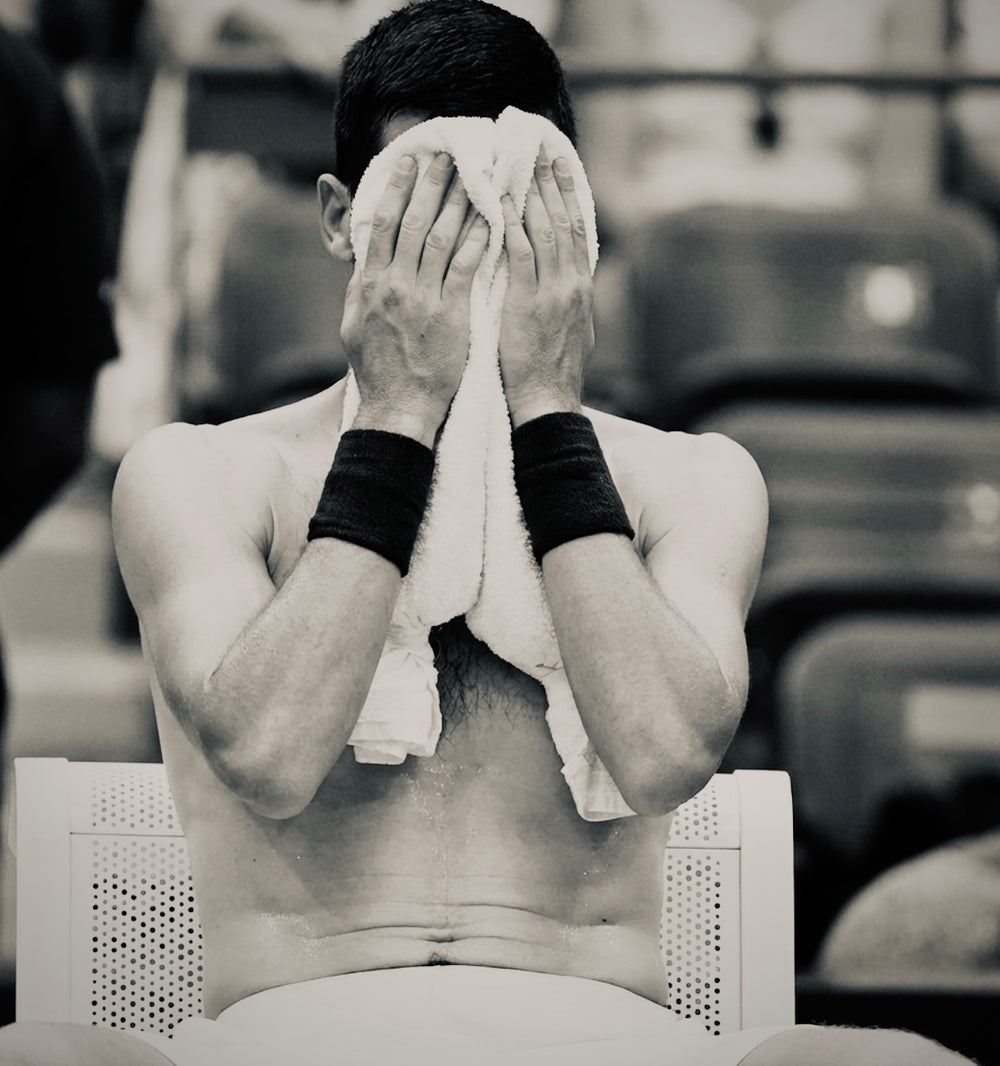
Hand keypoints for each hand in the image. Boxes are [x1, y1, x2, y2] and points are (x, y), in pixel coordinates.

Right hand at [342, 152, 489, 446]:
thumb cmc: (378, 371)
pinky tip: (490, 217)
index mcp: (368, 283)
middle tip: (445, 152)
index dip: (395, 187)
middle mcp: (393, 285)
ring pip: (440, 236)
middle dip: (429, 183)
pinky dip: (477, 239)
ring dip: (457, 201)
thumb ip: (361, 288)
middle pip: (412, 221)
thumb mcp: (354, 324)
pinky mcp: (450, 315)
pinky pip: (465, 267)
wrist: (398, 409)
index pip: (381, 223)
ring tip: (471, 174)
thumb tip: (364, 260)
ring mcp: (422, 299)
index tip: (407, 159)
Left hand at [499, 151, 594, 428]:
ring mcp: (552, 291)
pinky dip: (510, 221)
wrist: (548, 404)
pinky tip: (498, 197)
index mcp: (580, 288)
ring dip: (531, 190)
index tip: (559, 165)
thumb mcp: (570, 333)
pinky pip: (519, 252)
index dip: (568, 195)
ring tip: (519, 159)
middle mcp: (571, 283)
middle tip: (540, 146)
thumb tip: (563, 282)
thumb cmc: (551, 376)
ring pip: (545, 228)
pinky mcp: (528, 301)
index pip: (577, 230)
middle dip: (551, 181)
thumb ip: (565, 302)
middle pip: (564, 219)